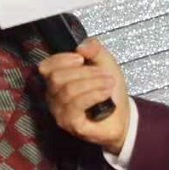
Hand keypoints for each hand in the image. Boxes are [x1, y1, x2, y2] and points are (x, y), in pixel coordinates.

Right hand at [38, 38, 130, 154]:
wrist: (122, 116)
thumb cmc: (109, 91)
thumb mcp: (105, 63)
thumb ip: (94, 49)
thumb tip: (80, 46)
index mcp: (57, 80)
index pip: (46, 67)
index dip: (62, 59)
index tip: (81, 58)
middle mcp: (54, 96)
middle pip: (56, 77)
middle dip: (84, 72)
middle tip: (103, 73)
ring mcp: (60, 112)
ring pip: (68, 90)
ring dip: (93, 83)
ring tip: (109, 83)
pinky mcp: (70, 123)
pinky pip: (76, 105)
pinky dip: (94, 95)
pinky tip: (105, 93)